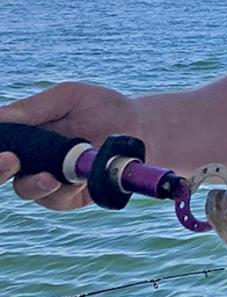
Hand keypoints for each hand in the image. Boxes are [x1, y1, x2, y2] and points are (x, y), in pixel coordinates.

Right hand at [0, 82, 139, 210]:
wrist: (143, 128)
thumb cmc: (103, 108)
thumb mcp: (68, 98)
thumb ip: (33, 107)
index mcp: (24, 134)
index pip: (1, 143)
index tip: (3, 149)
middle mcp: (30, 158)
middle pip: (2, 171)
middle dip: (0, 169)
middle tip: (10, 160)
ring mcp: (48, 178)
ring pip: (26, 189)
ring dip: (33, 184)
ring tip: (49, 177)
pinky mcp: (68, 196)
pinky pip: (55, 199)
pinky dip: (63, 190)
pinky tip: (76, 181)